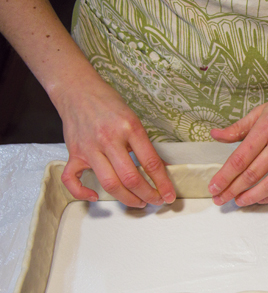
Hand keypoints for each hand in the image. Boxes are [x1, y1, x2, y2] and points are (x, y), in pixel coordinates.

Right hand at [57, 78, 175, 207]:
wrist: (78, 89)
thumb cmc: (108, 104)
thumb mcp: (134, 119)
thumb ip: (144, 144)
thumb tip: (161, 168)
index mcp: (129, 128)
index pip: (150, 163)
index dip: (163, 183)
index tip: (169, 195)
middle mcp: (109, 139)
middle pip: (130, 178)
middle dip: (147, 195)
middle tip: (156, 201)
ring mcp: (89, 148)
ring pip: (109, 183)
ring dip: (126, 199)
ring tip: (138, 202)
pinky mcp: (73, 153)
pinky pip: (72, 179)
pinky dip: (82, 192)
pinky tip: (95, 196)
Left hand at [208, 84, 267, 205]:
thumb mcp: (262, 111)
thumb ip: (238, 127)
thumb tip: (215, 135)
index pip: (241, 157)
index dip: (225, 175)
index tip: (214, 187)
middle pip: (253, 173)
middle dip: (233, 189)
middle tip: (220, 199)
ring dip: (252, 197)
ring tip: (238, 201)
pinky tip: (260, 198)